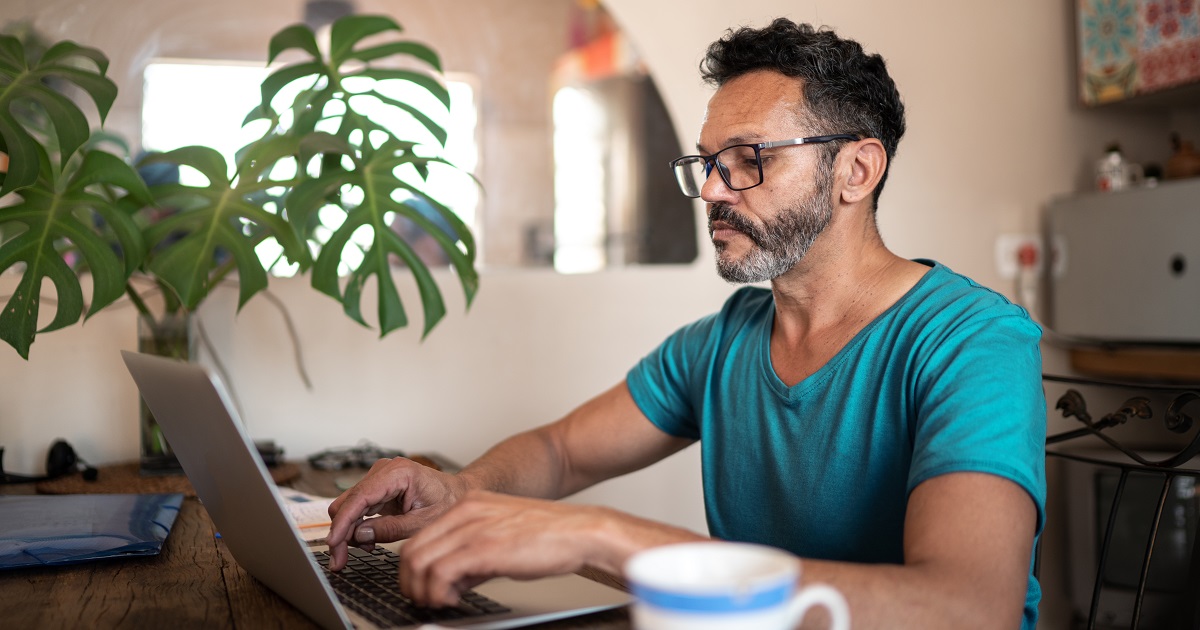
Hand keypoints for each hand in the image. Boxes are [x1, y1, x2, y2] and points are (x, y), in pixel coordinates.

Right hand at [325, 456, 467, 570]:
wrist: (457, 493)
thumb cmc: (447, 502)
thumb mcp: (422, 522)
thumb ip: (390, 529)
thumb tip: (359, 535)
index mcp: (398, 473)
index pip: (360, 497)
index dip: (342, 522)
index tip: (333, 544)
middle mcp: (384, 471)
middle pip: (347, 502)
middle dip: (342, 532)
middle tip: (340, 560)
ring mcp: (378, 478)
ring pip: (348, 506)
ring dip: (350, 531)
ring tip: (365, 549)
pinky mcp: (377, 488)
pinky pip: (357, 508)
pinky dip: (357, 527)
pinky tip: (368, 541)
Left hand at [398, 490, 705, 606]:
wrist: (581, 532)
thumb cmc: (548, 537)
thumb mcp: (501, 537)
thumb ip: (472, 554)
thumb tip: (450, 580)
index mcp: (468, 505)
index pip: (419, 538)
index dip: (414, 570)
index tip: (424, 587)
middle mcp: (465, 512)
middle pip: (411, 551)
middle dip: (412, 583)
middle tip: (427, 600)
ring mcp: (473, 528)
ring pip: (419, 562)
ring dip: (423, 590)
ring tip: (441, 602)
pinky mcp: (484, 547)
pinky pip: (440, 573)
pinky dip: (439, 592)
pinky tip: (455, 599)